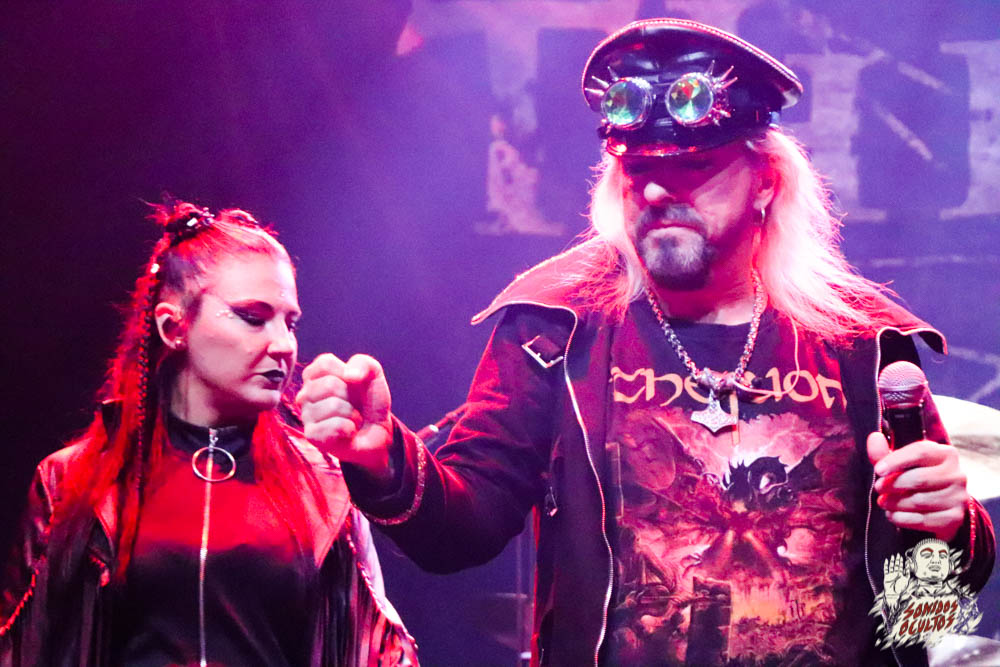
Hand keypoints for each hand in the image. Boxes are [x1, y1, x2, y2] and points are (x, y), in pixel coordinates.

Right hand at [297, 353, 393, 479]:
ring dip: (352, 414)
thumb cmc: (369, 401)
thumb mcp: (373, 374)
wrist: (377, 432)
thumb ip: (363, 363)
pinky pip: (335, 426)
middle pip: (329, 384)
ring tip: (351, 419)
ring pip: (333, 405)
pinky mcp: (312, 436)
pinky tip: (348, 431)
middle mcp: (305, 394)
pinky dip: (349, 428)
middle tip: (353, 405)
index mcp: (315, 375)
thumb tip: (349, 375)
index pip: (325, 363)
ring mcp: (306, 415)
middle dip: (350, 396)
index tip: (352, 383)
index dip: (347, 373)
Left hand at [867, 432, 968, 541]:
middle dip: (893, 485)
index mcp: (945, 454)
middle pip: (920, 479)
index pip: (920, 452)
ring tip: (883, 502)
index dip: (896, 460)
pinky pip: (924, 520)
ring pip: (920, 502)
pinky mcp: (954, 517)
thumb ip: (884, 452)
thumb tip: (874, 438)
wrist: (940, 504)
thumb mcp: (901, 463)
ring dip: (895, 503)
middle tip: (878, 488)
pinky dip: (902, 519)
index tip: (878, 470)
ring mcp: (958, 497)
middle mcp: (956, 474)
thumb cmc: (916, 476)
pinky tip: (892, 515)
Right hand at [882, 552, 908, 604]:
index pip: (905, 570)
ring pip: (892, 566)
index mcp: (903, 577)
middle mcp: (898, 575)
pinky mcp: (886, 576)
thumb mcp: (907, 588)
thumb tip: (918, 582)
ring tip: (893, 556)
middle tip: (899, 555)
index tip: (908, 560)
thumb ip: (912, 585)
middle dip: (899, 561)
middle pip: (898, 566)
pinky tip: (887, 560)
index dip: (906, 565)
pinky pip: (886, 569)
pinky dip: (886, 565)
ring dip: (893, 561)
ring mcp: (892, 575)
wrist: (892, 596)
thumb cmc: (900, 592)